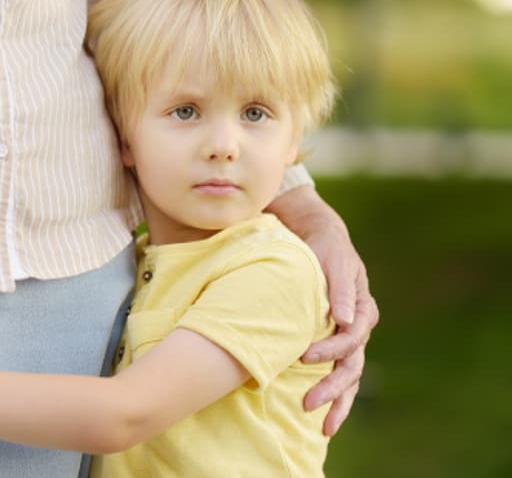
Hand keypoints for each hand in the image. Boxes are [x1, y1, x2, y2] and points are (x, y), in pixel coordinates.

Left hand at [266, 186, 378, 435]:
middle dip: (331, 388)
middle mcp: (359, 327)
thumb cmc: (324, 249)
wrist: (318, 241)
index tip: (305, 356)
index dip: (330, 349)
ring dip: (337, 401)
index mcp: (362, 309)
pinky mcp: (335, 344)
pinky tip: (323, 418)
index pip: (351, 337)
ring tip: (323, 427)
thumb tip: (343, 319)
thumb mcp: (332, 261)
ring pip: (350, 377)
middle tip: (307, 405)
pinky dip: (335, 395)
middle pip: (352, 365)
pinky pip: (340, 374)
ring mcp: (349, 339)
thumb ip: (338, 288)